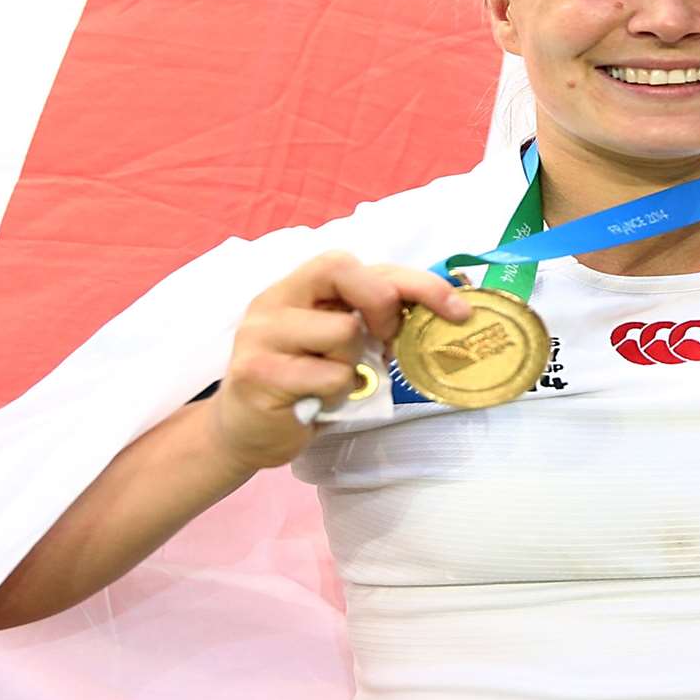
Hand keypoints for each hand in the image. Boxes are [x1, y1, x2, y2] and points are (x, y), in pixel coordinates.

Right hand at [211, 251, 469, 469]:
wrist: (243, 435)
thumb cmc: (301, 386)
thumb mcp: (336, 344)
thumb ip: (368, 319)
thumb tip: (435, 312)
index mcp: (296, 287)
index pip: (358, 263)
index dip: (413, 280)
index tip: (456, 309)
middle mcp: (274, 301)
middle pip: (344, 270)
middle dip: (381, 305)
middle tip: (385, 342)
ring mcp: (261, 335)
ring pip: (344, 332)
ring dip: (352, 367)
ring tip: (329, 384)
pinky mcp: (258, 373)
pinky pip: (328, 377)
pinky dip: (336, 395)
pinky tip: (314, 404)